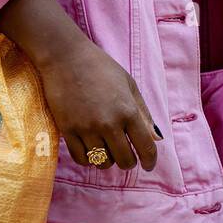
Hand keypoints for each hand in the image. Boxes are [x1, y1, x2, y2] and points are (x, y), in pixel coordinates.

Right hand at [36, 36, 159, 174]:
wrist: (65, 57)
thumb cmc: (100, 67)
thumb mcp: (129, 84)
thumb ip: (143, 113)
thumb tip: (157, 138)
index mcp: (128, 110)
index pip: (146, 147)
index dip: (150, 161)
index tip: (148, 165)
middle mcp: (109, 123)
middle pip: (124, 161)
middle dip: (128, 161)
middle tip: (125, 154)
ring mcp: (86, 128)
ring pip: (102, 163)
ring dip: (107, 159)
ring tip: (106, 147)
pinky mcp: (67, 130)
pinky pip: (81, 159)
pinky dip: (88, 159)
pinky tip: (90, 148)